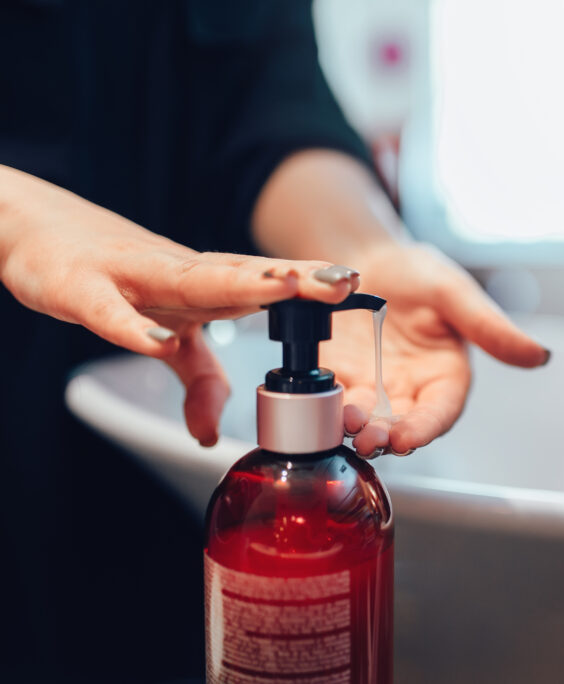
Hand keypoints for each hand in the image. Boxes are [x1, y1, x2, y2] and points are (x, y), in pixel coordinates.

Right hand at [0, 166, 357, 445]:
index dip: (308, 284)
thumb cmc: (112, 277)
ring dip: (235, 284)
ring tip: (282, 287)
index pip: (262, 281)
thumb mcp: (160, 334)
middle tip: (342, 280)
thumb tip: (209, 431)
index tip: (356, 285)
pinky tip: (158, 340)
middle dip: (293, 279)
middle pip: (240, 275)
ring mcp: (129, 277)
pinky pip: (108, 311)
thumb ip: (193, 376)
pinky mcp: (78, 287)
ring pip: (186, 280)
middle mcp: (176, 273)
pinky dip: (131, 326)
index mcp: (202, 283)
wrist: (36, 232)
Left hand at [322, 242, 549, 456]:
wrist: (365, 258)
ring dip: (355, 426)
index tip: (408, 437)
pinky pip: (333, 400)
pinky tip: (317, 404)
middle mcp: (410, 390)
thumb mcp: (455, 293)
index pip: (441, 411)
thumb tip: (539, 355)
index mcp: (445, 376)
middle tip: (368, 438)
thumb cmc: (418, 272)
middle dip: (386, 436)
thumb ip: (491, 328)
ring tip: (342, 422)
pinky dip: (326, 406)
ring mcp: (373, 388)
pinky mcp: (340, 380)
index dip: (426, 427)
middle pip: (402, 425)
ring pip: (367, 420)